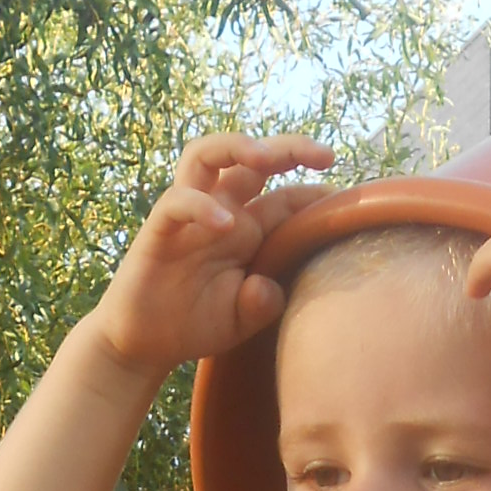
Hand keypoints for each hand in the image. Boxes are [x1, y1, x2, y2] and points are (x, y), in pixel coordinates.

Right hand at [91, 132, 333, 379]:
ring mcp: (188, 216)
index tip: (348, 201)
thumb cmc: (193, 324)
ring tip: (263, 158)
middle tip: (324, 153)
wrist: (142, 344)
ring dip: (236, 146)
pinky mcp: (158, 230)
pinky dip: (202, 206)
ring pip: (207, 154)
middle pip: (252, 158)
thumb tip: (269, 288)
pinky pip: (177, 202)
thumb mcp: (241, 320)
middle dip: (288, 147)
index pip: (286, 198)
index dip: (316, 193)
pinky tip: (224, 225)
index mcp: (247, 229)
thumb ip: (262, 304)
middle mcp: (221, 212)